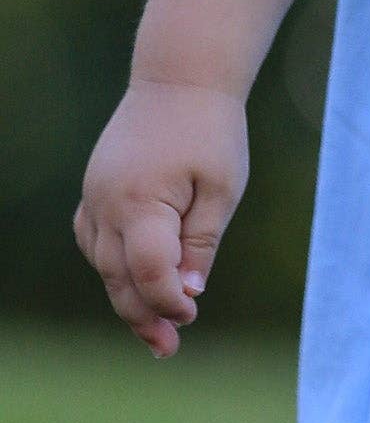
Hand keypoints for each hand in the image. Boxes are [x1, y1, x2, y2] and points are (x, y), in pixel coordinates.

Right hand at [73, 80, 248, 356]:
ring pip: (103, 262)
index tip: (192, 316)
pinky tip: (133, 279)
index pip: (147, 273)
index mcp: (140, 203)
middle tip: (168, 347)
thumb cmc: (210, 129)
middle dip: (144, 315)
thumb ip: (202, 242)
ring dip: (126, 293)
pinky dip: (111, 264)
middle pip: (118, 277)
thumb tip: (189, 292)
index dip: (168, 302)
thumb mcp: (222, 186)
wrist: (180, 75)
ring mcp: (94, 195)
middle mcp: (106, 203)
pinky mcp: (95, 187)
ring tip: (155, 325)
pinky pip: (94, 240)